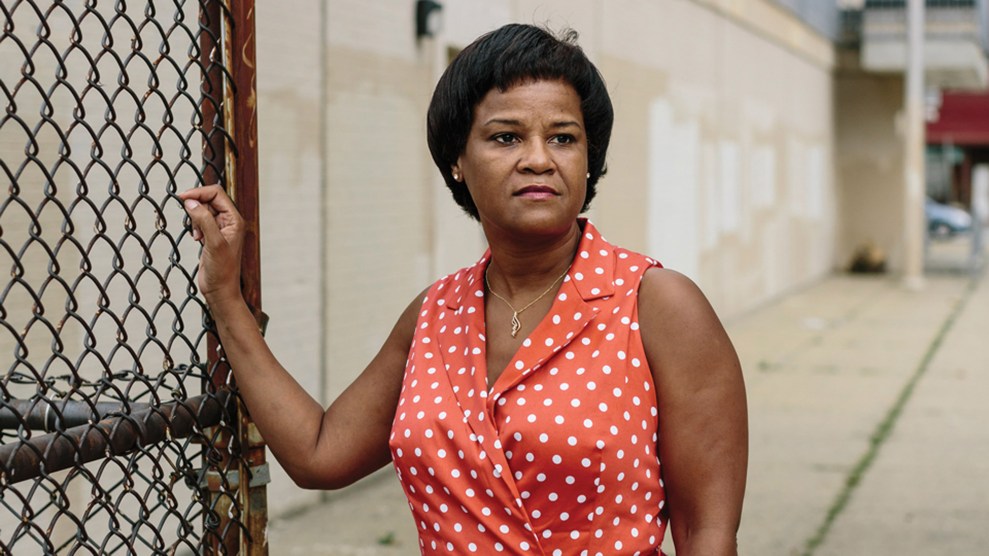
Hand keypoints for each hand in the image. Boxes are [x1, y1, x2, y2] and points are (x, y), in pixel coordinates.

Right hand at [178, 185, 244, 304]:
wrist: (220, 290)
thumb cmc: (222, 270)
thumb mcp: (213, 243)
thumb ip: (204, 221)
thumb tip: (191, 202)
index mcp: (235, 219)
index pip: (216, 194)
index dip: (199, 193)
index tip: (182, 198)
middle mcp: (229, 222)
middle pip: (209, 200)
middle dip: (196, 206)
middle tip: (188, 218)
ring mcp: (220, 229)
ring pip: (203, 211)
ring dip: (195, 218)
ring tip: (197, 235)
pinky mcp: (211, 237)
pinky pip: (200, 222)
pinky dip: (195, 226)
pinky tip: (197, 239)